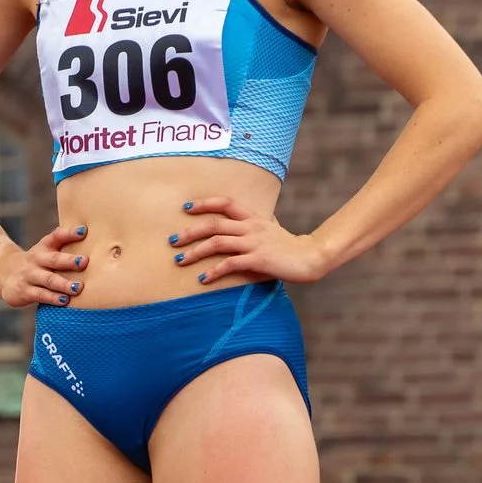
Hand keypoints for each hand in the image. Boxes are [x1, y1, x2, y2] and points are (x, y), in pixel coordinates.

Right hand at [0, 224, 86, 307]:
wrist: (4, 272)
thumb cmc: (37, 262)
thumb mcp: (47, 250)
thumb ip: (65, 245)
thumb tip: (91, 236)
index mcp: (44, 247)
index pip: (56, 237)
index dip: (69, 233)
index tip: (83, 231)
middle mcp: (36, 259)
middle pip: (54, 259)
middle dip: (69, 261)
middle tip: (85, 262)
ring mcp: (29, 275)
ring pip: (48, 279)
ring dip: (63, 284)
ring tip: (78, 288)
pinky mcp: (24, 291)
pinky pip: (40, 295)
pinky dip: (52, 298)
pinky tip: (64, 301)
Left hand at [170, 197, 329, 287]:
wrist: (309, 257)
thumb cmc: (288, 245)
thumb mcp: (271, 229)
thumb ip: (255, 225)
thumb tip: (243, 223)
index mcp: (252, 218)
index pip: (225, 203)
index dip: (204, 203)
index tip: (186, 208)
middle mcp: (250, 227)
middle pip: (214, 223)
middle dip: (190, 232)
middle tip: (172, 241)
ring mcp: (253, 243)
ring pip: (218, 242)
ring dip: (196, 252)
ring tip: (181, 260)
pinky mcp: (257, 260)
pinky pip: (230, 264)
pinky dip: (214, 272)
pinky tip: (203, 279)